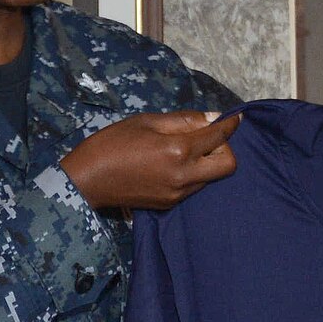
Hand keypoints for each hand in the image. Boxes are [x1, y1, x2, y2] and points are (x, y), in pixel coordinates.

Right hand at [62, 111, 239, 210]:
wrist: (87, 180)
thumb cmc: (113, 143)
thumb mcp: (147, 121)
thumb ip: (183, 120)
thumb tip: (213, 117)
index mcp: (178, 150)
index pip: (219, 137)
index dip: (230, 124)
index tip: (235, 117)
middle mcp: (184, 176)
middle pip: (229, 165)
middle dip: (225, 148)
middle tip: (207, 138)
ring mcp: (178, 194)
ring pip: (211, 177)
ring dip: (207, 161)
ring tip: (183, 149)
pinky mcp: (170, 204)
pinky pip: (193, 187)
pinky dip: (191, 173)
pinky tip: (170, 164)